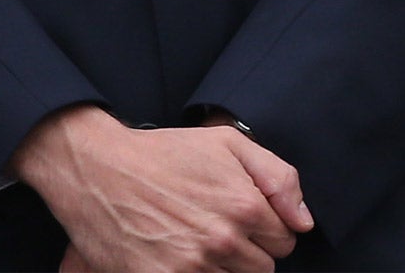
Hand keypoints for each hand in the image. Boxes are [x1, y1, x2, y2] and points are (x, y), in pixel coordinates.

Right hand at [13, 104, 312, 272]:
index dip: (269, 229)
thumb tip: (304, 222)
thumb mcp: (230, 144)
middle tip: (220, 230)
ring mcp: (192, 266)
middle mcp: (223, 240)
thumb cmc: (166, 153)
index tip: (245, 218)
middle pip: (263, 269)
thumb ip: (279, 179)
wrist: (100, 171)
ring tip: (198, 241)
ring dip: (223, 268)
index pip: (286, 241)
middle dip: (249, 252)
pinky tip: (182, 257)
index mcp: (245, 205)